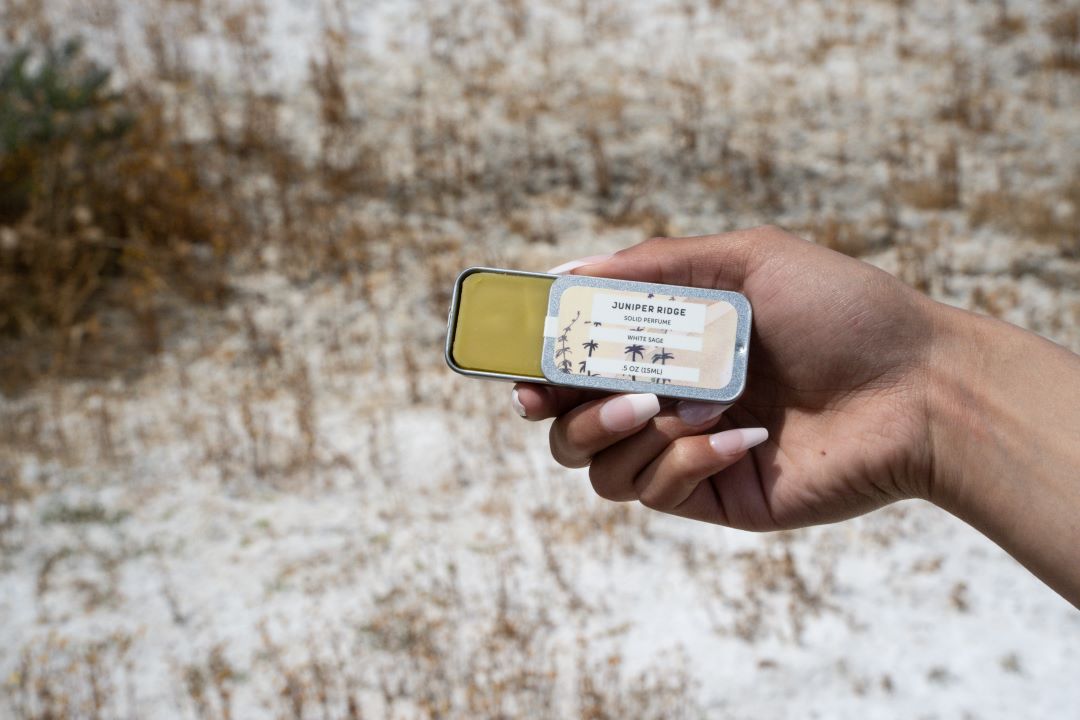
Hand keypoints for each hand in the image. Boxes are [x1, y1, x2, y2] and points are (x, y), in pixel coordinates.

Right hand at [514, 226, 942, 529]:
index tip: (516, 359)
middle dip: (556, 408)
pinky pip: (653, 489)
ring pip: (596, 466)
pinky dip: (681, 460)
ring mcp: (686, 451)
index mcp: (669, 344)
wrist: (919, 388)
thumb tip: (565, 274)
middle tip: (551, 394)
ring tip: (662, 404)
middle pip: (567, 423)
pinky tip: (738, 436)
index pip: (579, 359)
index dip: (537, 363)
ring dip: (613, 432)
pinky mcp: (712, 494)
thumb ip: (654, 266)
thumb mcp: (746, 260)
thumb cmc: (841, 312)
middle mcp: (667, 398)